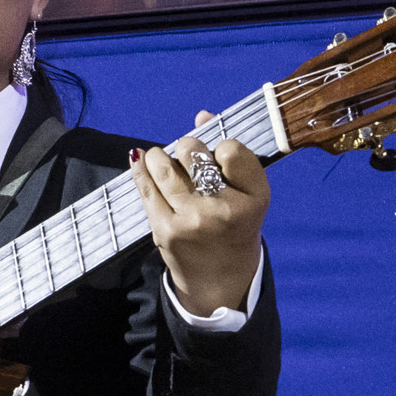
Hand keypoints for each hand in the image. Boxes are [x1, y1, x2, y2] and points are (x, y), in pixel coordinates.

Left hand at [135, 112, 269, 316]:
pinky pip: (147, 191)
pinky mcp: (166, 231)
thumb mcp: (247, 194)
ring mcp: (192, 221)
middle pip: (195, 155)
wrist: (220, 280)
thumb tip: (200, 115)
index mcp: (255, 197)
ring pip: (166, 169)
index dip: (221, 146)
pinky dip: (140, 171)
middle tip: (186, 151)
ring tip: (158, 155)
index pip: (231, 149)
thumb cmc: (235, 227)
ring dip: (158, 156)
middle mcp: (225, 209)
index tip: (219, 156)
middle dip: (187, 147)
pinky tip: (139, 160)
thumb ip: (231, 155)